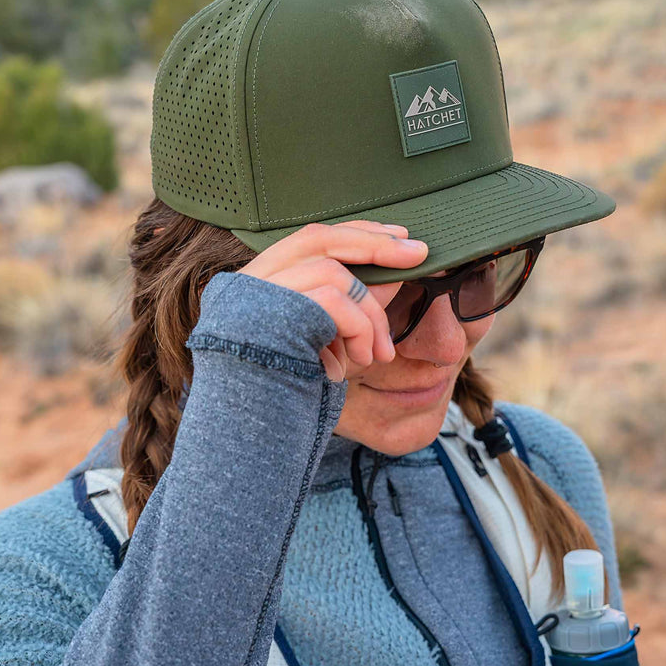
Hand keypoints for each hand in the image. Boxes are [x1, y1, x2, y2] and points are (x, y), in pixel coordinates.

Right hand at [238, 221, 427, 380]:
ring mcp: (251, 297)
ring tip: (378, 355)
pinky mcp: (264, 315)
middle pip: (318, 239)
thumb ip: (349, 309)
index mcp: (255, 286)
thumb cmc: (284, 395)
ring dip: (369, 313)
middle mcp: (247, 283)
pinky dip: (357, 327)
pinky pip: (330, 300)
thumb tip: (394, 273)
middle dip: (374, 243)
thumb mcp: (322, 347)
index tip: (398, 236)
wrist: (248, 431)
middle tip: (419, 253)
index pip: (310, 239)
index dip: (356, 233)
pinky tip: (358, 361)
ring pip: (331, 274)